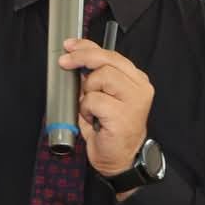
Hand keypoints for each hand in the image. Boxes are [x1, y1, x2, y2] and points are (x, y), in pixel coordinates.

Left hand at [59, 38, 152, 176]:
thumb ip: (95, 75)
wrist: (119, 159)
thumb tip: (76, 56)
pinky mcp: (124, 116)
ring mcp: (134, 101)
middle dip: (81, 59)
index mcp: (136, 79)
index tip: (69, 45)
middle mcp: (140, 87)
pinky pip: (94, 100)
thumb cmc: (108, 128)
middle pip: (106, 60)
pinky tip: (94, 119)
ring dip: (88, 92)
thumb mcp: (101, 95)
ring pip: (100, 77)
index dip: (87, 46)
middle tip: (65, 63)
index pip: (111, 53)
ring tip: (92, 108)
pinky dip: (87, 110)